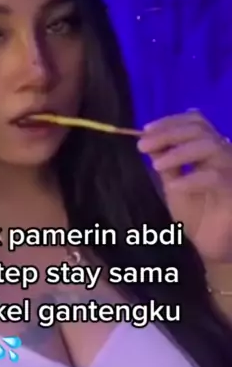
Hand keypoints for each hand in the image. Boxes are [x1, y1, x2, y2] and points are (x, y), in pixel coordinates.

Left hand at [138, 110, 231, 262]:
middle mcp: (224, 153)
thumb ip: (165, 161)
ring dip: (179, 152)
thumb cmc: (194, 214)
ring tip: (157, 165)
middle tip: (142, 145)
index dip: (170, 121)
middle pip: (200, 129)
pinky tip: (174, 186)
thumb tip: (148, 139)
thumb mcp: (173, 182)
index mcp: (210, 148)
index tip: (144, 130)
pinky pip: (215, 177)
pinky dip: (192, 179)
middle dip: (168, 133)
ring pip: (210, 146)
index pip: (195, 121)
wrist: (209, 246)